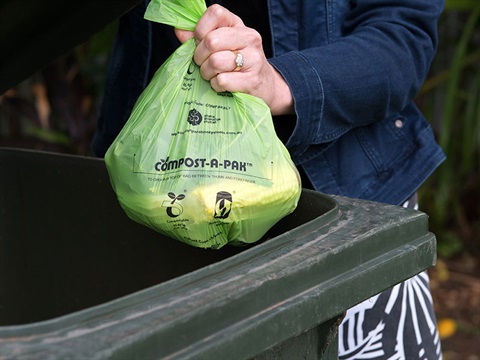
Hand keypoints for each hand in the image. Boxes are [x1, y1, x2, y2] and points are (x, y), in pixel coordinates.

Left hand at [175, 5, 293, 114]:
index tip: (200, 43)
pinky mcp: (252, 80)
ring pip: (215, 62)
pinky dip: (216, 86)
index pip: (215, 13)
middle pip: (211, 41)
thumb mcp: (221, 46)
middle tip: (204, 64)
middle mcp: (249, 38)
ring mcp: (253, 59)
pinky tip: (223, 85)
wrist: (264, 86)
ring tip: (213, 75)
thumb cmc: (237, 64)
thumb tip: (179, 30)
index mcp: (238, 25)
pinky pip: (222, 80)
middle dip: (200, 57)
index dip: (200, 30)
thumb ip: (198, 38)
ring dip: (207, 73)